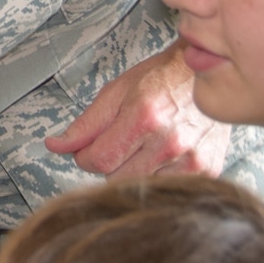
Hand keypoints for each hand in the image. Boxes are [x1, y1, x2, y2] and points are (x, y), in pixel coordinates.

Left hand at [45, 44, 230, 176]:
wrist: (207, 74)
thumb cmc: (161, 79)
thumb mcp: (117, 92)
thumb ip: (86, 124)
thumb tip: (55, 146)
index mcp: (143, 118)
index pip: (98, 160)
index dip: (85, 156)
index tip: (89, 149)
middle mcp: (169, 142)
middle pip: (117, 178)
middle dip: (110, 163)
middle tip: (122, 142)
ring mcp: (191, 159)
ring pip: (141, 186)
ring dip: (135, 172)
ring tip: (146, 146)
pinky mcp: (207, 171)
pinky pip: (166, 188)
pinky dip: (159, 176)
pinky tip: (164, 156)